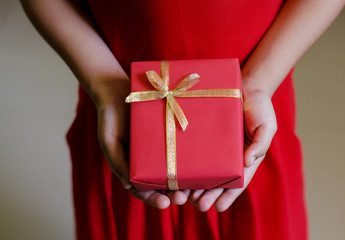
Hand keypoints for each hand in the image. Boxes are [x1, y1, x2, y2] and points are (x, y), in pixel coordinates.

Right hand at [92, 77, 188, 208]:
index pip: (142, 189)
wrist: (118, 91)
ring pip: (174, 170)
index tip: (164, 204)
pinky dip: (189, 159)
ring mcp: (160, 149)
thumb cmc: (109, 118)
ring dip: (184, 181)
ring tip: (194, 188)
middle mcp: (148, 162)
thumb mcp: (109, 141)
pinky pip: (181, 149)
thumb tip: (128, 185)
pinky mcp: (170, 134)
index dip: (153, 199)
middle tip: (183, 198)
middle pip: (162, 184)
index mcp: (132, 168)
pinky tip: (199, 164)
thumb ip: (117, 162)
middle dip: (172, 194)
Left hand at [189, 90, 276, 211]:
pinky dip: (187, 165)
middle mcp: (228, 156)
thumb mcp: (267, 126)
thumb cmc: (260, 107)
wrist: (245, 85)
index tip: (219, 208)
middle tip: (199, 206)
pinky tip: (178, 176)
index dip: (228, 196)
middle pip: (217, 181)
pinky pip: (194, 153)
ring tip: (186, 197)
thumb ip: (261, 145)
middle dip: (208, 195)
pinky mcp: (202, 136)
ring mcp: (214, 147)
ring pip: (203, 171)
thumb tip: (248, 162)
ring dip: (195, 186)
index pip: (237, 182)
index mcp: (245, 158)